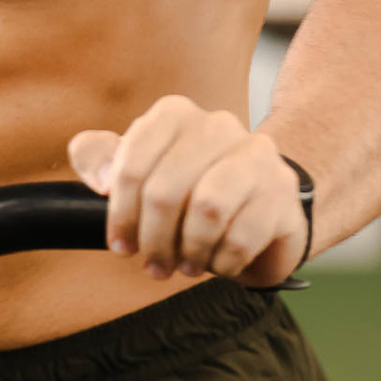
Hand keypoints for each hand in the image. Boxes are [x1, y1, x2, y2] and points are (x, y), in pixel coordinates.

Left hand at [68, 96, 307, 288]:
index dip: (120, 214)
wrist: (261, 203)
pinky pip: (242, 236)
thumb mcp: (139, 170)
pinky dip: (223, 260)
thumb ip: (99, 157)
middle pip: (164, 191)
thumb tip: (100, 178)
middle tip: (153, 264)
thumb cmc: (192, 189)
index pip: (131, 164)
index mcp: (174, 114)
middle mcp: (217, 125)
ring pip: (207, 209)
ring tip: (186, 265)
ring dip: (189, 250)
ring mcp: (255, 154)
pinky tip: (218, 262)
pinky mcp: (281, 189)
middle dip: (152, 239)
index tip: (120, 245)